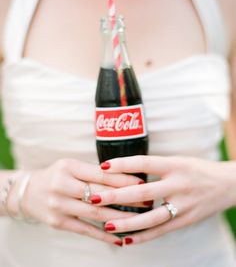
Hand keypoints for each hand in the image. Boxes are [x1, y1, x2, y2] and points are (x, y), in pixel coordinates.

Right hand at [8, 158, 143, 245]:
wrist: (28, 192)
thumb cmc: (56, 176)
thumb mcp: (71, 166)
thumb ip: (93, 172)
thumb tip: (125, 178)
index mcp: (68, 167)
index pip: (101, 174)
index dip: (123, 179)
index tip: (142, 182)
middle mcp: (62, 185)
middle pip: (100, 193)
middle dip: (126, 198)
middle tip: (147, 201)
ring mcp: (59, 205)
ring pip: (95, 213)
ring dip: (120, 217)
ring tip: (139, 219)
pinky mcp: (58, 222)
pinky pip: (85, 229)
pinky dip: (103, 234)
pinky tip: (119, 238)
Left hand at [90, 155, 233, 244]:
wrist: (228, 185)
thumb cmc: (198, 169)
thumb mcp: (178, 160)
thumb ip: (156, 166)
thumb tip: (127, 170)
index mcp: (175, 165)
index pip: (144, 162)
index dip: (123, 164)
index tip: (103, 166)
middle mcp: (178, 184)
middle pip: (142, 192)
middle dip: (116, 196)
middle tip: (93, 198)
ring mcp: (183, 205)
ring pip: (151, 217)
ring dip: (127, 222)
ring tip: (107, 225)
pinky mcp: (185, 220)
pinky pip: (161, 231)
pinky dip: (143, 237)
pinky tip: (126, 241)